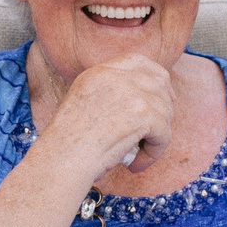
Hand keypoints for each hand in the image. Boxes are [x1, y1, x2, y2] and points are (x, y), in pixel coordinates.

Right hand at [41, 54, 177, 178]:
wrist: (62, 159)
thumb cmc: (66, 144)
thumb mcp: (82, 105)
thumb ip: (108, 96)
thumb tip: (141, 105)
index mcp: (99, 72)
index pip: (138, 61)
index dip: (155, 76)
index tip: (164, 95)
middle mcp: (116, 77)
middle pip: (159, 82)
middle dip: (165, 106)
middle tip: (159, 130)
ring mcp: (131, 93)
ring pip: (164, 111)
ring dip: (157, 136)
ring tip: (139, 155)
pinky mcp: (143, 114)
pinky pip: (164, 133)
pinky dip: (154, 153)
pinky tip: (136, 165)